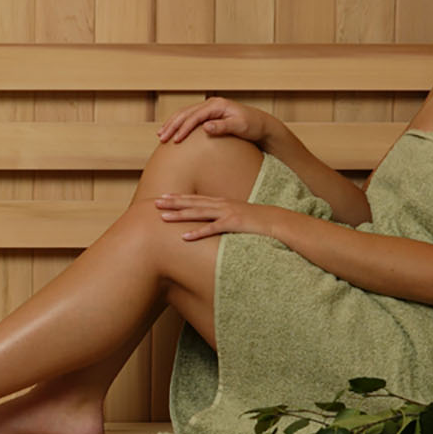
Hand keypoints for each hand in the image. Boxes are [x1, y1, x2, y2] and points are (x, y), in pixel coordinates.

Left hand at [153, 194, 272, 240]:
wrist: (277, 221)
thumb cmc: (257, 221)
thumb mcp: (238, 216)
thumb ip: (224, 217)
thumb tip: (213, 222)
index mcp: (222, 202)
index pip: (196, 198)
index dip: (179, 197)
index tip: (163, 197)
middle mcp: (222, 204)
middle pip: (193, 203)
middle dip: (173, 202)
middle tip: (155, 202)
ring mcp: (227, 213)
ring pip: (198, 213)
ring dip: (179, 215)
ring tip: (162, 217)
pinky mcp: (233, 224)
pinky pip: (212, 229)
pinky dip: (197, 232)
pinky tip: (184, 237)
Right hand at [155, 97, 273, 145]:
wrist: (261, 124)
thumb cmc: (252, 126)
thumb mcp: (239, 127)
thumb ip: (222, 126)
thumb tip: (205, 127)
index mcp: (217, 105)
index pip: (194, 116)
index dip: (183, 128)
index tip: (176, 140)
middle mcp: (211, 104)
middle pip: (185, 113)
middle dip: (172, 125)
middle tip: (161, 138)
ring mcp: (209, 108)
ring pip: (184, 114)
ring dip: (172, 124)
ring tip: (161, 135)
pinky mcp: (208, 115)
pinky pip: (189, 118)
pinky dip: (178, 124)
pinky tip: (172, 132)